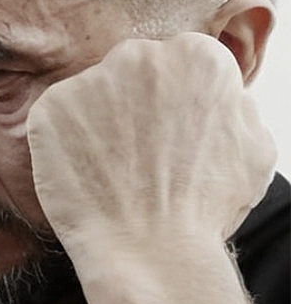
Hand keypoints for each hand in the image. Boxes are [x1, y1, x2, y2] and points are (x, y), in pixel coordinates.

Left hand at [30, 34, 275, 258]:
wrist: (151, 248)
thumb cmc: (206, 206)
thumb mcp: (253, 144)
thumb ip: (233, 106)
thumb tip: (221, 97)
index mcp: (198, 55)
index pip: (178, 65)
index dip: (172, 105)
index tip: (169, 135)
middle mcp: (143, 56)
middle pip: (133, 73)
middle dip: (134, 106)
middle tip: (138, 153)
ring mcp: (92, 79)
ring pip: (93, 95)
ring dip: (98, 123)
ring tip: (112, 169)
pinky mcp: (50, 108)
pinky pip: (55, 120)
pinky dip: (63, 144)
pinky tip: (83, 173)